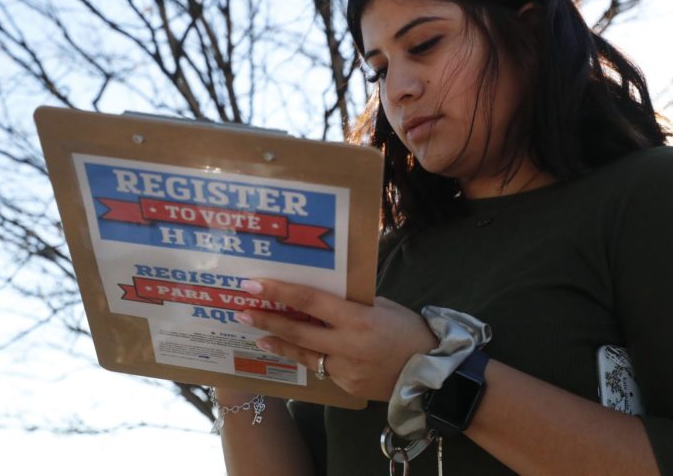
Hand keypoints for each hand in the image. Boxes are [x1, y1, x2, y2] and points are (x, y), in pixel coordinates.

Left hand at [236, 278, 436, 401]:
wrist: (431, 374)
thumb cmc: (408, 330)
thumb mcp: (382, 307)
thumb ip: (351, 304)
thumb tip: (324, 297)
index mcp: (357, 318)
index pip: (309, 301)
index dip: (279, 292)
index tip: (254, 285)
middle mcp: (346, 345)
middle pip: (297, 330)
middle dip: (266, 320)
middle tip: (242, 311)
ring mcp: (344, 369)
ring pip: (304, 354)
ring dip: (279, 343)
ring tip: (258, 335)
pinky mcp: (345, 386)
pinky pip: (324, 368)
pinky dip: (313, 358)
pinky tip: (303, 351)